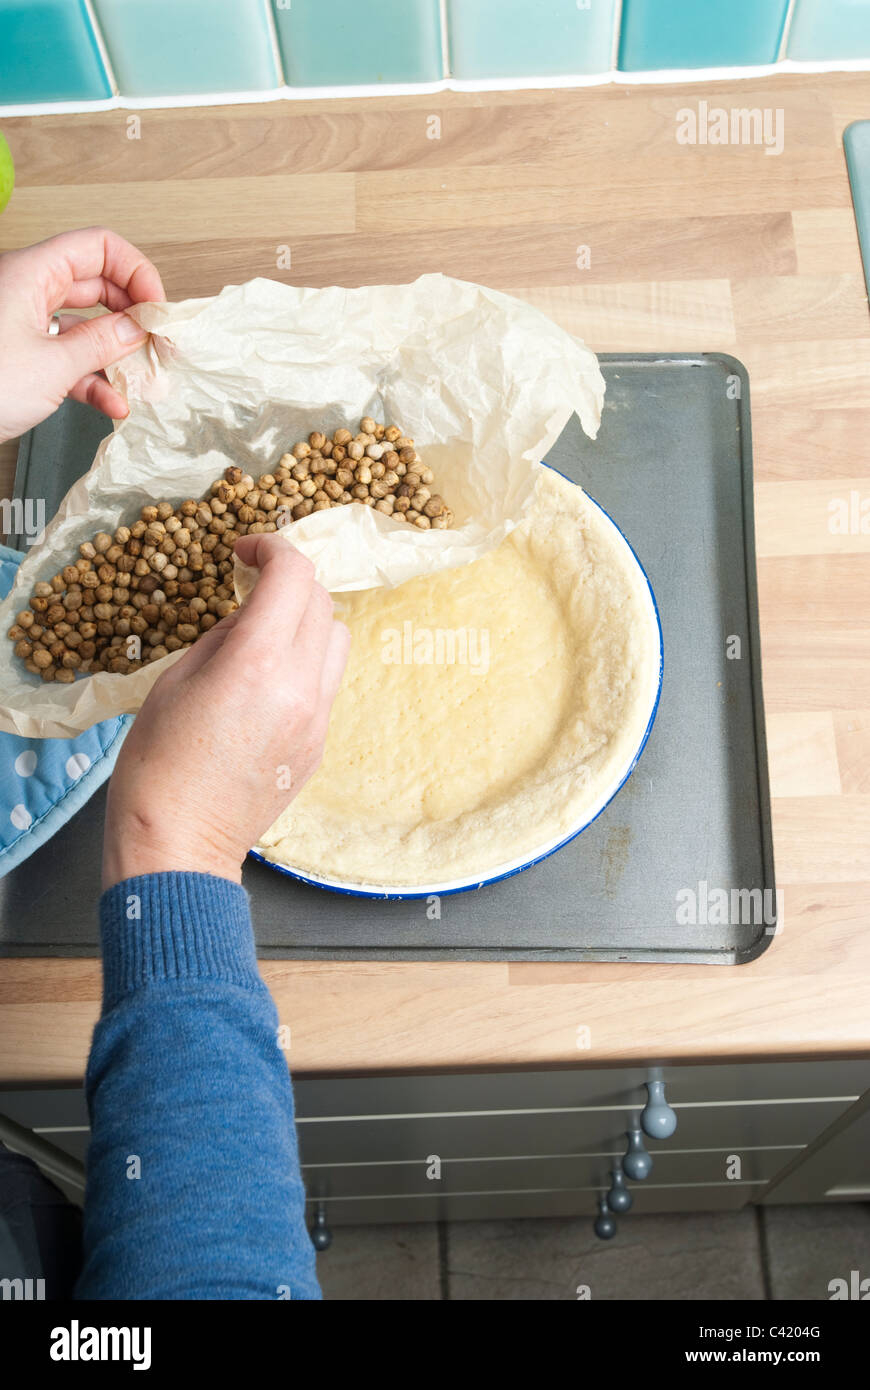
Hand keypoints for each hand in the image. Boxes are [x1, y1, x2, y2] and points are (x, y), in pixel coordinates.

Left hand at [0, 227, 163, 441]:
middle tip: (158, 346)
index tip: (157, 309)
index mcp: (30, 273)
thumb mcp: (51, 367)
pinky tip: (111, 403)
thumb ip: (101, 344)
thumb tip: (137, 328)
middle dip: (131, 316)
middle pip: (96, 285)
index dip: (135, 272)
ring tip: (141, 381)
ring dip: (115, 355)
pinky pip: (66, 357)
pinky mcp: (20, 356)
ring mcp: (22, 324)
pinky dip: (92, 379)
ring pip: (83, 326)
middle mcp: (26, 290)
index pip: (98, 247)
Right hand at [102, 534, 349, 888]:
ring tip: (264, 637)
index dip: (271, 548)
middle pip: (322, 601)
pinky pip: (327, 683)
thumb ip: (224, 636)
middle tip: (251, 588)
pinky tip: (266, 683)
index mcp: (258, 663)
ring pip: (337, 639)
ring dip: (306, 622)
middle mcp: (301, 687)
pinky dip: (305, 664)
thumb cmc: (157, 766)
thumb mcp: (175, 681)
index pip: (294, 575)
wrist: (179, 844)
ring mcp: (317, 719)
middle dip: (288, 583)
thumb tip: (251, 615)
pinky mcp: (319, 744)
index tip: (247, 551)